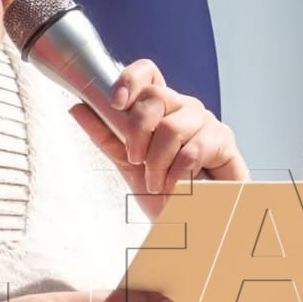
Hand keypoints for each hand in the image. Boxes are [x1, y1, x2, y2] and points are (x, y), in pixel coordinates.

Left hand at [71, 59, 248, 208]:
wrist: (192, 227)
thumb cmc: (165, 194)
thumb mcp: (128, 165)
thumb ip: (106, 136)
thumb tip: (77, 108)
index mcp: (162, 110)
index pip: (148, 74)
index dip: (130, 80)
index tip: (115, 103)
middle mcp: (184, 109)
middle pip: (156, 97)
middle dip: (137, 134)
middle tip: (137, 162)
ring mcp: (206, 123)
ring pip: (172, 127)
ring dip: (158, 164)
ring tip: (159, 183)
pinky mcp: (224, 141)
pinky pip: (193, 150)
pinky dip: (178, 176)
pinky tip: (178, 188)